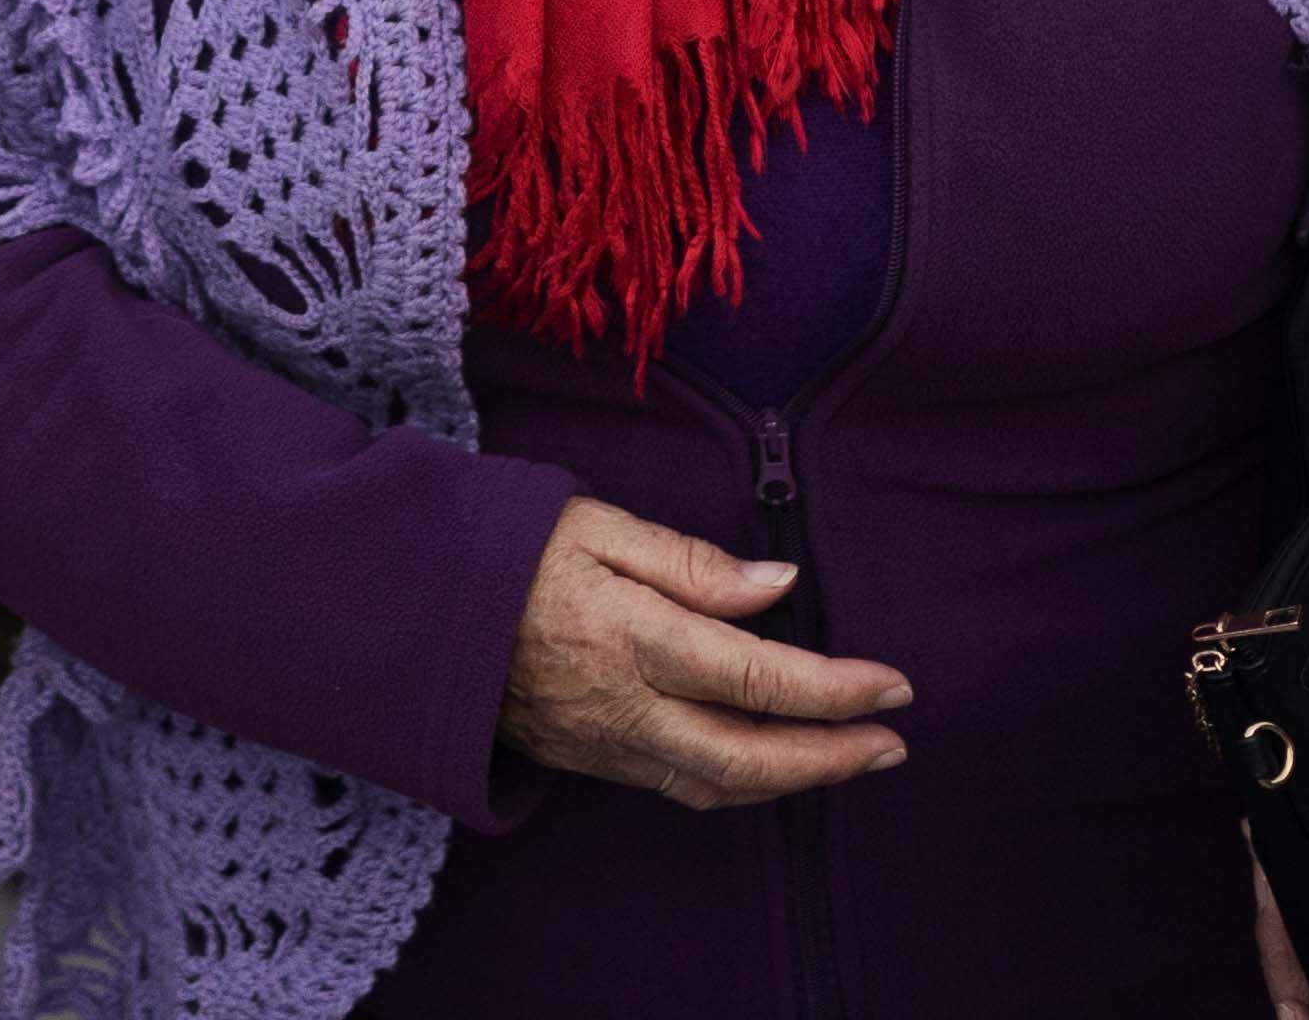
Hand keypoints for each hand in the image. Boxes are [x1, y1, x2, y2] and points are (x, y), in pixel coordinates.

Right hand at [494, 500, 909, 808]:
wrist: (414, 611)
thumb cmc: (508, 550)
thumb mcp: (595, 524)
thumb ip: (691, 561)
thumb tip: (780, 584)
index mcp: (632, 636)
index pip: (758, 679)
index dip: (837, 690)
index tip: (894, 684)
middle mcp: (624, 705)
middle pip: (750, 758)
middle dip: (834, 759)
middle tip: (894, 742)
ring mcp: (604, 743)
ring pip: (717, 785)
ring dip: (793, 781)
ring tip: (850, 758)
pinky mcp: (589, 760)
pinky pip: (679, 785)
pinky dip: (738, 783)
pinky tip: (768, 763)